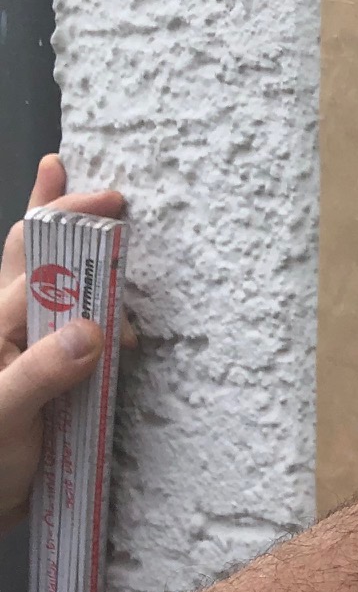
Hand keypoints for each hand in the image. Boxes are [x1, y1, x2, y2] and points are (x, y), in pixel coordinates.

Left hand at [1, 157, 127, 529]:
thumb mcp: (2, 417)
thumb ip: (40, 371)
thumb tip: (94, 327)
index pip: (40, 267)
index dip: (74, 231)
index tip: (112, 205)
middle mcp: (6, 332)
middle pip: (29, 257)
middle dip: (52, 214)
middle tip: (71, 174)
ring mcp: (23, 353)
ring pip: (41, 285)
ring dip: (60, 245)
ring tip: (66, 200)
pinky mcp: (42, 379)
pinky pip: (67, 329)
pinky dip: (85, 302)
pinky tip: (97, 293)